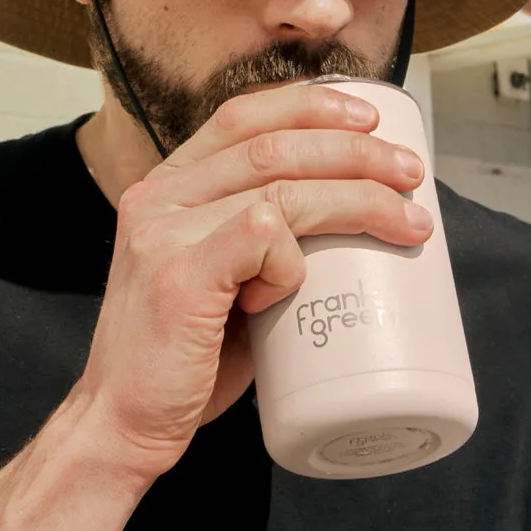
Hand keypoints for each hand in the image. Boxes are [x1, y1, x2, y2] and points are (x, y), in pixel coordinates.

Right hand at [73, 84, 431, 479]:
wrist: (120, 424)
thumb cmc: (184, 356)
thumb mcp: (218, 276)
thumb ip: (258, 239)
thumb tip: (351, 217)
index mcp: (167, 187)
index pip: (240, 117)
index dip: (309, 106)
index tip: (368, 120)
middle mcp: (158, 197)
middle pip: (271, 145)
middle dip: (354, 152)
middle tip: (410, 174)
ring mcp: (162, 234)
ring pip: (278, 188)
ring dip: (356, 198)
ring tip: (407, 222)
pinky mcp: (177, 277)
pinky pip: (261, 237)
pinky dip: (294, 259)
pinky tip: (293, 288)